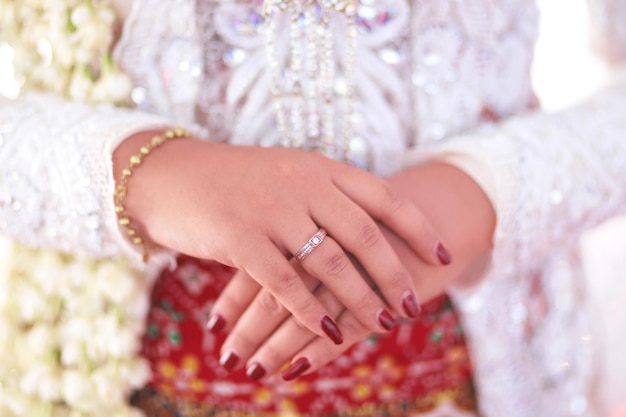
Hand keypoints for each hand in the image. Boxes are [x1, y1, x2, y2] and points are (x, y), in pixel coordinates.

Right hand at [113, 132, 449, 343]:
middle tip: (413, 307)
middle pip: (365, 235)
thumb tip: (362, 234)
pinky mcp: (240, 237)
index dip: (418, 228)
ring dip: (361, 300)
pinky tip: (329, 332)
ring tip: (383, 325)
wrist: (170, 175)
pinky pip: (284, 282)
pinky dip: (309, 310)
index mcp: (320, 168)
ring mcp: (272, 209)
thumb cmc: (234, 182)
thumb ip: (324, 197)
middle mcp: (303, 183)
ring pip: (331, 263)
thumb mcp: (286, 175)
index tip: (442, 255)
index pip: (384, 197)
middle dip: (394, 276)